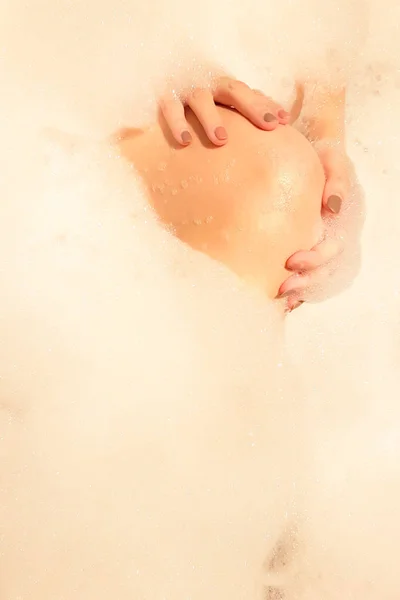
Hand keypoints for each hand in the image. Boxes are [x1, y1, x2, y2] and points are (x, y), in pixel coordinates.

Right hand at [159, 77, 289, 146]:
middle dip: (252, 107)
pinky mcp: (164, 97)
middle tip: (268, 126)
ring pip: (201, 99)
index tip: (284, 121)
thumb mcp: (219, 103)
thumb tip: (276, 124)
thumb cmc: (196, 103)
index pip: (250, 93)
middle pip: (233, 90)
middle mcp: (207, 84)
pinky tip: (186, 141)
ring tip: (222, 140)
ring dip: (212, 118)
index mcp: (223, 86)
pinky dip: (178, 123)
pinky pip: (171, 109)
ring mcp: (185, 89)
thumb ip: (241, 111)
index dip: (267, 105)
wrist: (157, 73)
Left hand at [278, 143, 363, 311]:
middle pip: (322, 271)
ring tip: (277, 296)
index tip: (291, 260)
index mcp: (338, 224)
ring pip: (312, 277)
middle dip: (303, 282)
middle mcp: (328, 240)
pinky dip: (291, 288)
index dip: (314, 260)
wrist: (309, 155)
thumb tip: (334, 206)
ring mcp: (315, 246)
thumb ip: (338, 181)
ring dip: (297, 290)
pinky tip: (274, 297)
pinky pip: (299, 272)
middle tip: (281, 286)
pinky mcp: (300, 246)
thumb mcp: (334, 161)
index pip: (331, 250)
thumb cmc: (324, 158)